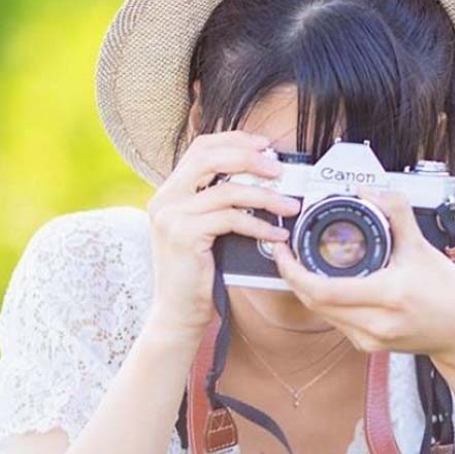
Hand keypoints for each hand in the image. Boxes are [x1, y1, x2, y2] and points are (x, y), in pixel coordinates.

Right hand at [144, 131, 300, 345]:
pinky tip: (276, 233)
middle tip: (278, 169)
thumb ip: (220, 200)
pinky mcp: (184, 236)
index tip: (263, 144)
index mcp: (169, 191)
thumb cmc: (198, 271)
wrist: (178, 313)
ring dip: (265, 196)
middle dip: (249, 158)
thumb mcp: (206, 227)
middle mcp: (165, 198)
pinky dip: (259, 225)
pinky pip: (231, 219)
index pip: (200, 147)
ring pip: (227, 191)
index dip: (234, 140)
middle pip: (210, 157)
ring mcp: (171, 216)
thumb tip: (263, 176)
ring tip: (289, 205)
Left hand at [272, 185, 454, 367]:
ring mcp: (370, 340)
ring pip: (321, 313)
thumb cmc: (450, 293)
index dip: (294, 270)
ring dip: (305, 288)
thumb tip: (369, 191)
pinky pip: (334, 320)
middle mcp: (375, 324)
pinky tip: (323, 281)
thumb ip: (395, 212)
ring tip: (299, 261)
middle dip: (293, 276)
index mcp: (388, 297)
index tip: (284, 250)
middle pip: (314, 302)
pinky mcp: (368, 346)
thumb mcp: (422, 246)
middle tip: (285, 251)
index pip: (323, 290)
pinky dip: (323, 299)